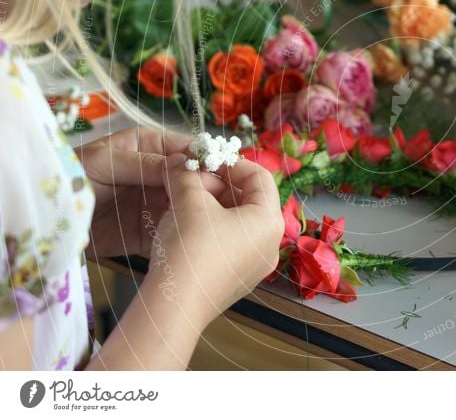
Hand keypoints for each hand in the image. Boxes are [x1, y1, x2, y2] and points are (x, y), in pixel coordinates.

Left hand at [77, 127, 236, 258]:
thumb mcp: (106, 161)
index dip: (207, 160)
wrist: (43, 216)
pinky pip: (173, 233)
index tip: (226, 171)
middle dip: (209, 190)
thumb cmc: (69, 175)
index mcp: (150, 147)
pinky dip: (183, 237)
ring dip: (201, 215)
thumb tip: (183, 163)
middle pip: (195, 181)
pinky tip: (192, 240)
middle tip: (223, 202)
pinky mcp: (148, 232)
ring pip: (190, 208)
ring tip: (214, 223)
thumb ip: (145, 163)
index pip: (188, 150)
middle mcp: (159, 175)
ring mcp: (155, 204)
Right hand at [150, 153, 282, 325]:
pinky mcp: (236, 280)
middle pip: (249, 199)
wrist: (174, 306)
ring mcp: (254, 266)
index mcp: (270, 221)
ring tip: (181, 201)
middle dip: (216, 185)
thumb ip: (186, 175)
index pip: (260, 176)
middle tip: (188, 180)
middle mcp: (270, 244)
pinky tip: (183, 226)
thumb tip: (179, 163)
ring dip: (210, 206)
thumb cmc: (189, 248)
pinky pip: (229, 244)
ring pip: (237, 222)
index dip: (231, 163)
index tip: (205, 161)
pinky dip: (209, 228)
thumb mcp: (187, 200)